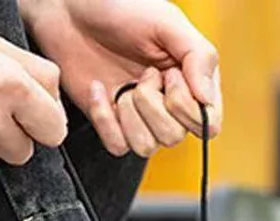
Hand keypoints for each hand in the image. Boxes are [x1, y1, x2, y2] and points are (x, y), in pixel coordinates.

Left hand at [23, 0, 221, 156]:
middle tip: (143, 73)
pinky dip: (104, 118)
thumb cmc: (121, 8)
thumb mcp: (167, 22)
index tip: (170, 75)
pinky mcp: (111, 125)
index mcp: (191, 82)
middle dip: (152, 105)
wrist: (72, 11)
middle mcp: (168, 105)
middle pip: (173, 138)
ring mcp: (139, 118)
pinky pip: (117, 146)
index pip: (208, 124)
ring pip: (145, 147)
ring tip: (123, 83)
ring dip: (129, 114)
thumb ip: (198, 57)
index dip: (188, 108)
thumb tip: (206, 100)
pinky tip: (100, 90)